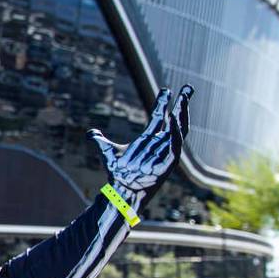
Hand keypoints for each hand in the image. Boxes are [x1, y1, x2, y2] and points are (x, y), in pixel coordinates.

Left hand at [87, 85, 191, 201]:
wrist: (121, 190)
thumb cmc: (117, 173)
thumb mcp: (106, 151)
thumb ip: (99, 140)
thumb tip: (90, 133)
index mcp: (149, 139)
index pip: (160, 117)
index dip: (163, 103)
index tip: (167, 89)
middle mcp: (160, 143)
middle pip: (175, 120)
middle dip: (182, 103)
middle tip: (188, 87)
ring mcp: (166, 152)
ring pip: (180, 129)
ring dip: (183, 114)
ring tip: (184, 99)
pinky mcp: (169, 163)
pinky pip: (177, 145)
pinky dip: (177, 132)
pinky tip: (175, 118)